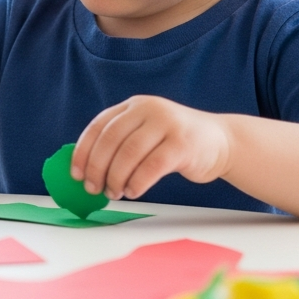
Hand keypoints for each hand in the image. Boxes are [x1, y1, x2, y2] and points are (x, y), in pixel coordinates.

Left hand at [71, 95, 230, 200]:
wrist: (223, 142)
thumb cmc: (175, 143)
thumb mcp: (145, 133)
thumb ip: (120, 144)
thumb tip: (86, 170)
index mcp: (133, 106)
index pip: (98, 127)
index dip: (83, 151)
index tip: (76, 174)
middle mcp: (148, 109)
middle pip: (111, 140)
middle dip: (97, 168)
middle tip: (93, 188)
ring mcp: (167, 124)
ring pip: (129, 154)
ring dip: (116, 178)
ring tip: (114, 193)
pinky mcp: (183, 144)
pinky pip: (151, 166)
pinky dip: (137, 182)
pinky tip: (133, 192)